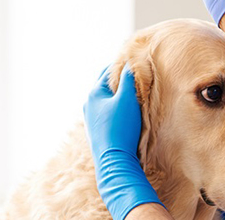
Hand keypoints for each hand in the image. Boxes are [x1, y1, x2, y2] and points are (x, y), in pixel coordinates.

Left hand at [83, 64, 162, 219]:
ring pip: (107, 100)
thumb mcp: (127, 99)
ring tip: (133, 94)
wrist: (113, 161)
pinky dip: (116, 108)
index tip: (135, 63)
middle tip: (135, 76)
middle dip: (119, 80)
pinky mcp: (97, 132)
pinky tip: (126, 113)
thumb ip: (128, 79)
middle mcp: (89, 105)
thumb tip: (130, 63)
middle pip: (106, 86)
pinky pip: (107, 113)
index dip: (121, 66)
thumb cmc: (120, 128)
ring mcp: (91, 120)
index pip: (107, 71)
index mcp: (94, 94)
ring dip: (118, 95)